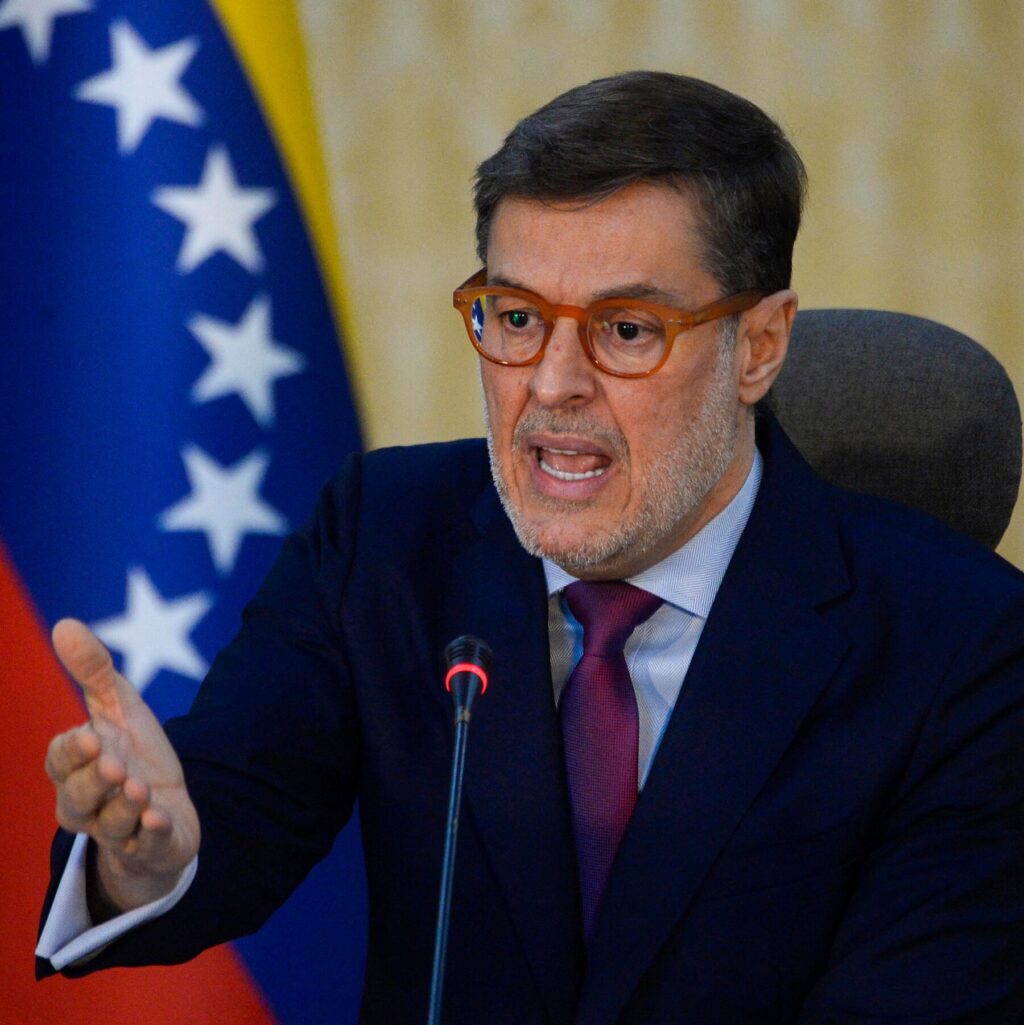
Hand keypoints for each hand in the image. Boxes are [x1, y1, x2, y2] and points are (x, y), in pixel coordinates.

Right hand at [45, 619, 200, 916]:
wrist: (167, 806)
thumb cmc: (134, 752)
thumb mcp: (118, 706)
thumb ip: (93, 671)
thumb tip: (64, 624)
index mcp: (76, 768)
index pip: (61, 761)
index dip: (72, 752)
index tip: (90, 736)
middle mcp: (89, 804)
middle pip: (77, 800)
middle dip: (94, 783)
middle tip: (114, 765)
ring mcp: (120, 829)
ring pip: (109, 827)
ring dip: (123, 808)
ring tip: (139, 788)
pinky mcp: (151, 846)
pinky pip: (145, 846)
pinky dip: (150, 834)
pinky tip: (158, 818)